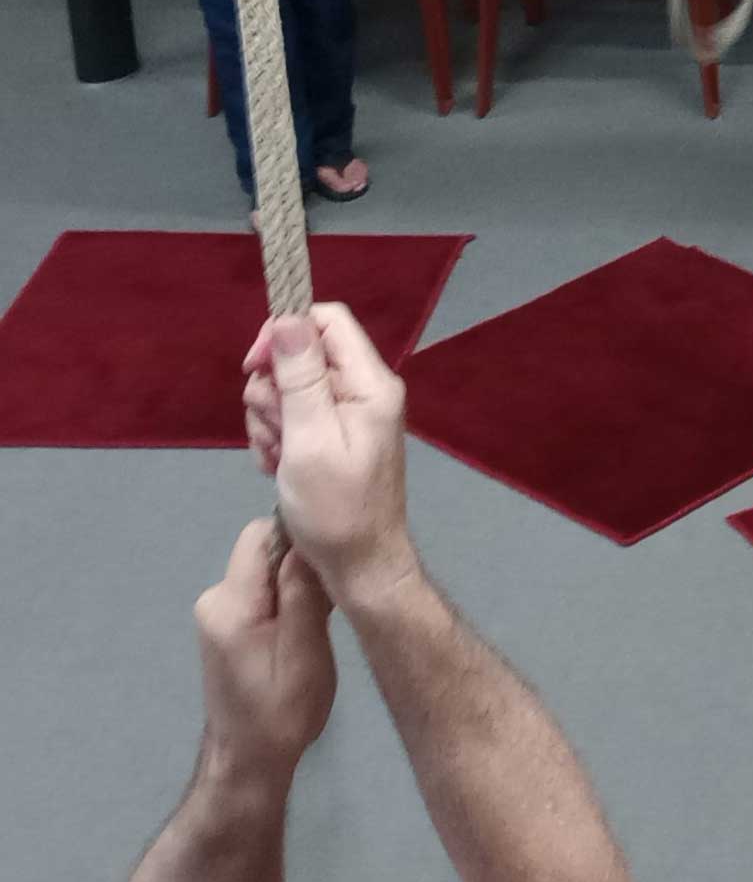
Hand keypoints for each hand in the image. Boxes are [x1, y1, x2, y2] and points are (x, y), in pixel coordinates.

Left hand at [194, 519, 336, 777]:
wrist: (248, 759)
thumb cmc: (281, 713)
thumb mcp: (305, 655)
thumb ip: (303, 596)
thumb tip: (309, 543)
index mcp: (230, 604)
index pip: (262, 535)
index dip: (302, 536)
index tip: (335, 559)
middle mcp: (215, 599)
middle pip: (264, 548)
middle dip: (303, 560)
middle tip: (335, 592)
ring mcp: (217, 612)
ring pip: (266, 568)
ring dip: (298, 580)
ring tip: (326, 612)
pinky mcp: (226, 624)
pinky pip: (262, 589)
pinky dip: (288, 595)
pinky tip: (308, 623)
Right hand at [242, 306, 413, 599]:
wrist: (358, 564)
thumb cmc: (337, 509)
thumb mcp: (310, 440)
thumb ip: (300, 378)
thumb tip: (289, 318)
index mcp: (370, 383)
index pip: (326, 320)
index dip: (283, 332)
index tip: (254, 367)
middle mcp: (363, 390)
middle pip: (299, 355)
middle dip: (272, 391)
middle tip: (277, 433)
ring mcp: (348, 413)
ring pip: (287, 388)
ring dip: (269, 421)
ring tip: (279, 458)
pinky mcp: (331, 435)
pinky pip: (290, 417)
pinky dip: (275, 439)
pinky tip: (278, 467)